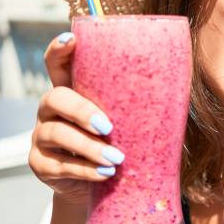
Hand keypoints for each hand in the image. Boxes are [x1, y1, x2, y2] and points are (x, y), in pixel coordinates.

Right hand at [29, 32, 124, 205]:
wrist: (102, 184)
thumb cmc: (121, 141)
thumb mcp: (128, 118)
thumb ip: (140, 99)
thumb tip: (183, 78)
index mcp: (72, 90)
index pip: (57, 63)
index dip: (59, 49)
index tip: (72, 39)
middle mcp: (51, 109)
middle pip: (55, 98)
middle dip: (81, 110)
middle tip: (108, 126)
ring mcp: (42, 136)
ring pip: (56, 134)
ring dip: (88, 147)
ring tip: (116, 158)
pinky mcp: (40, 165)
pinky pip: (58, 166)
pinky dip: (84, 170)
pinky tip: (105, 173)